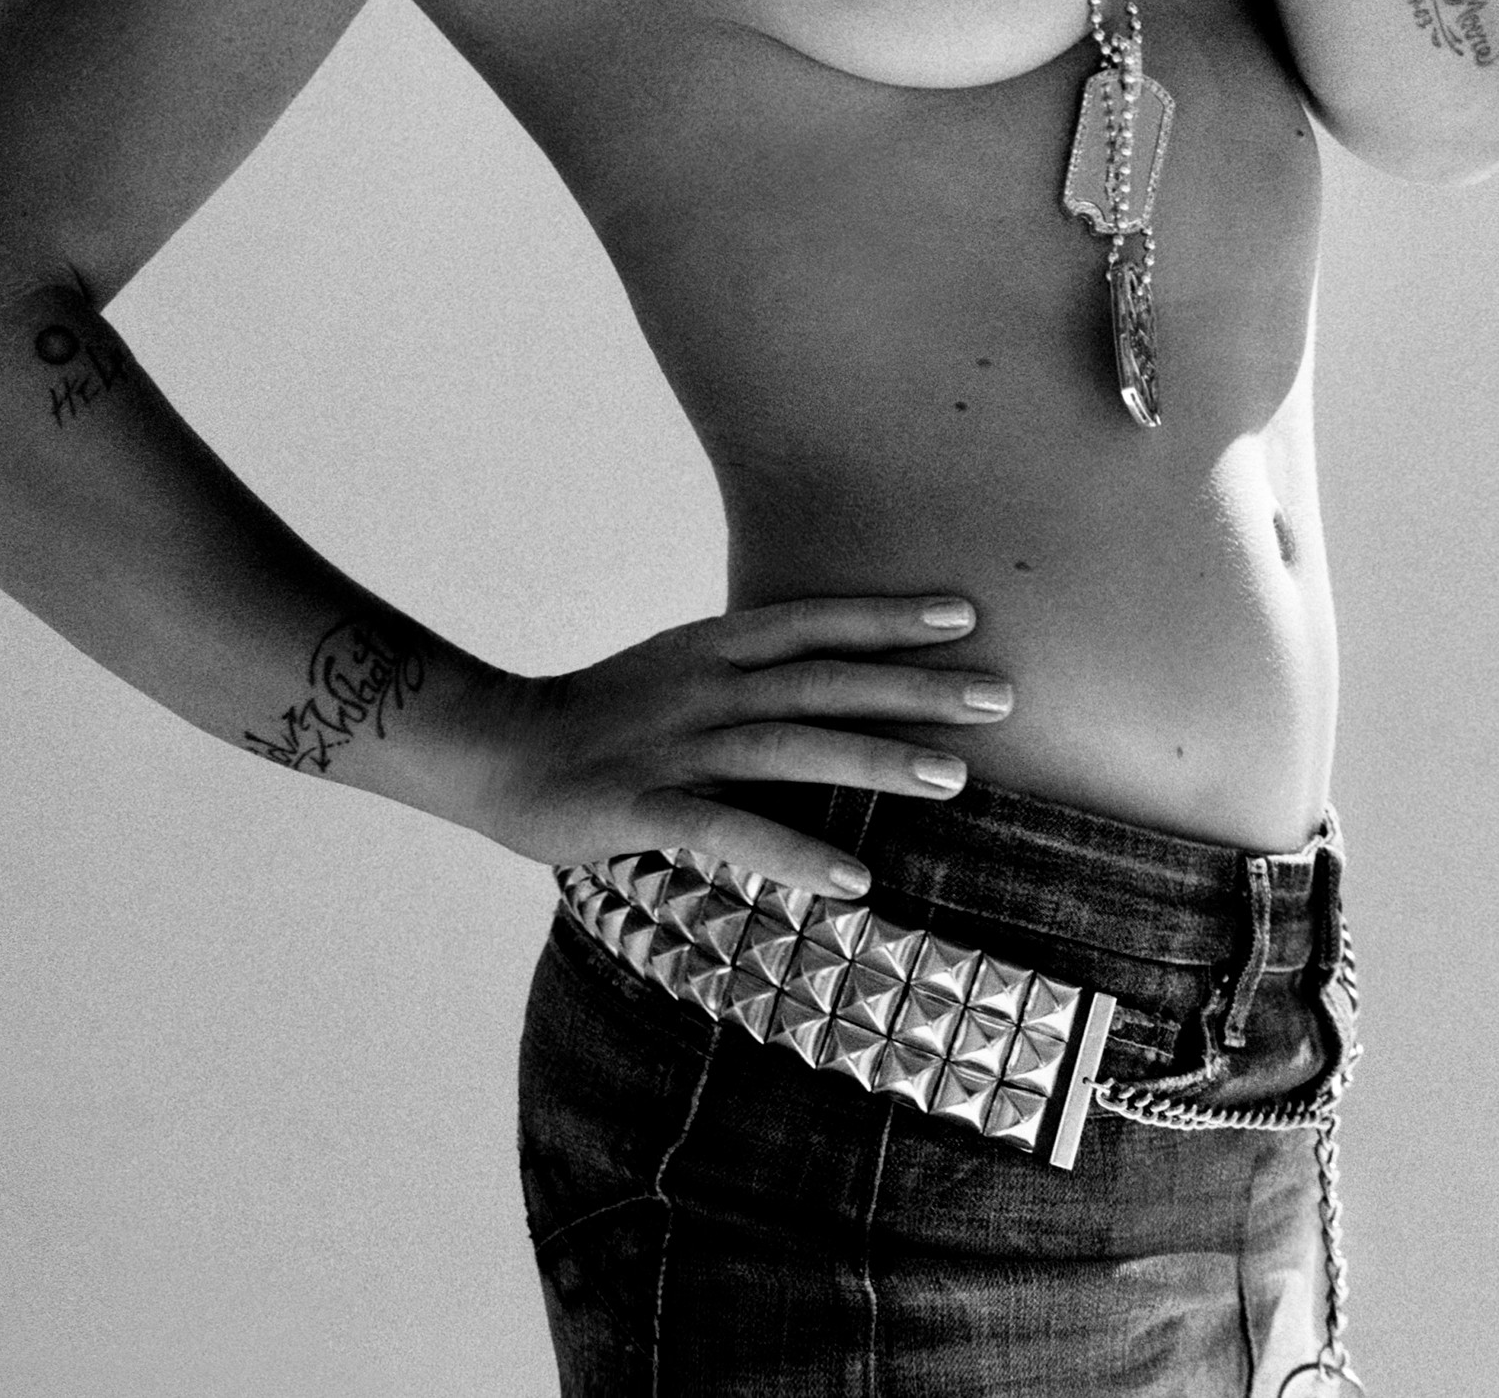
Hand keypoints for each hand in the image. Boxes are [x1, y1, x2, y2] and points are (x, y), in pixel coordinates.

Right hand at [475, 593, 1013, 899]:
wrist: (498, 748)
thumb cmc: (601, 719)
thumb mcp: (679, 673)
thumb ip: (748, 676)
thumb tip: (828, 685)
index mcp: (712, 649)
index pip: (816, 623)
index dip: (889, 617)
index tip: (965, 616)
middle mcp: (705, 688)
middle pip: (825, 680)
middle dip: (915, 687)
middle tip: (1000, 698)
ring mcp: (677, 746)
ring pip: (792, 747)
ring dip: (875, 760)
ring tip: (953, 780)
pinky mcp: (646, 808)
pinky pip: (731, 831)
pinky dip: (795, 854)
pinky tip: (853, 882)